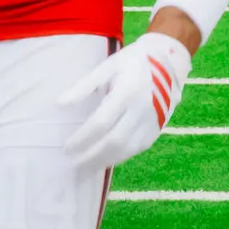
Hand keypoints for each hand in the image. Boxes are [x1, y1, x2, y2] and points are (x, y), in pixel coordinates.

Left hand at [59, 30, 192, 169]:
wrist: (169, 62)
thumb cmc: (132, 63)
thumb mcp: (107, 67)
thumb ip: (83, 87)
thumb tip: (59, 104)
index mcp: (128, 91)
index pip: (101, 123)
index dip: (82, 138)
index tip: (67, 148)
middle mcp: (142, 109)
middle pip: (114, 140)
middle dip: (91, 155)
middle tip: (73, 162)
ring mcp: (153, 120)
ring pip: (127, 148)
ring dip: (104, 160)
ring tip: (86, 166)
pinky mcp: (158, 128)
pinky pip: (137, 148)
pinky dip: (120, 157)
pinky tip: (106, 159)